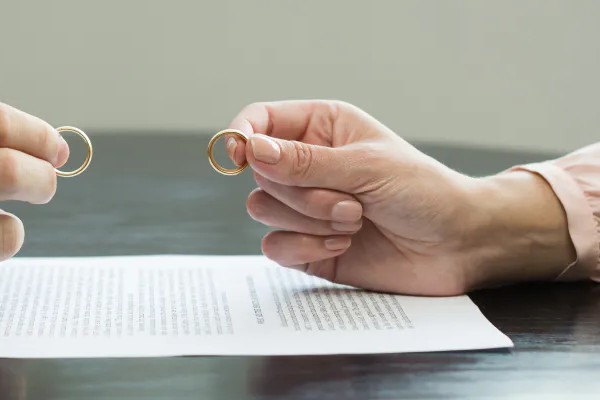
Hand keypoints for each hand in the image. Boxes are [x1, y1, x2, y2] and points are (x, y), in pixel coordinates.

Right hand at [226, 100, 574, 294]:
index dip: (242, 135)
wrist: (456, 247)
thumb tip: (251, 149)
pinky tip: (342, 246)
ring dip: (310, 221)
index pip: (261, 121)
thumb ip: (305, 161)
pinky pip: (273, 245)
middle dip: (302, 193)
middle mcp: (306, 165)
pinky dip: (306, 248)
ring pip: (261, 209)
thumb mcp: (367, 167)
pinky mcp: (305, 245)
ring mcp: (303, 206)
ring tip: (354, 223)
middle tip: (350, 203)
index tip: (239, 157)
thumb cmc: (424, 193)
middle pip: (259, 172)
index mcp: (321, 128)